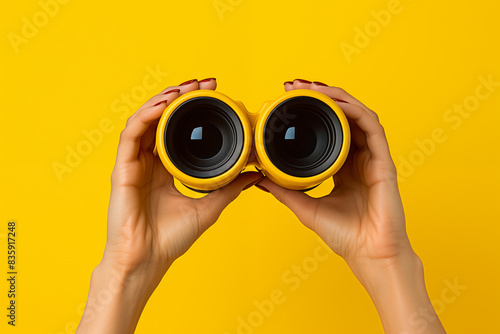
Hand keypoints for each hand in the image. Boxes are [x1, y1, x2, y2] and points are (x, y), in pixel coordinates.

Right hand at [77, 78, 261, 333]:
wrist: (148, 260)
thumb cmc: (171, 238)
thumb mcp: (209, 206)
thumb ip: (230, 187)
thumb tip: (255, 174)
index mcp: (166, 168)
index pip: (176, 129)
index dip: (192, 108)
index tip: (214, 94)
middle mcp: (149, 161)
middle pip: (161, 118)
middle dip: (181, 97)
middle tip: (204, 83)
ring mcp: (134, 163)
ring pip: (144, 120)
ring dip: (163, 100)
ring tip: (185, 88)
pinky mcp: (122, 168)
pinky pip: (130, 134)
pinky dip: (146, 115)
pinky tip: (163, 104)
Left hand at [258, 79, 408, 264]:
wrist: (370, 255)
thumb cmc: (345, 235)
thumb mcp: (306, 207)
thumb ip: (285, 191)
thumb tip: (261, 178)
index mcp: (343, 167)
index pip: (329, 130)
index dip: (311, 113)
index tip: (287, 101)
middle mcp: (358, 158)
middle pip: (342, 117)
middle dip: (320, 97)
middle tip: (295, 87)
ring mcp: (372, 158)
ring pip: (358, 115)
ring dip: (337, 97)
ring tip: (313, 88)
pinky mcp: (384, 161)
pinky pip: (372, 127)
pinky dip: (355, 110)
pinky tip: (338, 102)